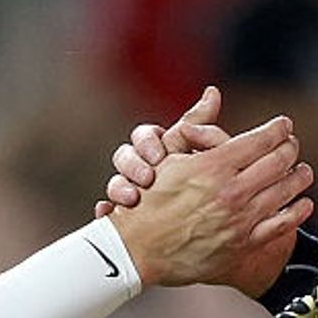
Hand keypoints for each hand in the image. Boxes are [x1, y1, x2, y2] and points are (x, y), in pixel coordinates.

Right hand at [94, 85, 229, 217]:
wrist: (202, 226)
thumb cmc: (201, 181)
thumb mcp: (200, 152)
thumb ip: (201, 125)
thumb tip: (212, 91)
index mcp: (158, 148)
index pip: (144, 135)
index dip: (147, 142)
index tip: (158, 156)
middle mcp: (142, 168)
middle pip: (124, 156)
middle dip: (132, 165)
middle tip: (147, 178)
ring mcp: (131, 192)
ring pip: (114, 183)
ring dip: (118, 188)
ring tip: (131, 199)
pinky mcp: (123, 218)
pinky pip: (107, 213)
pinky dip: (106, 213)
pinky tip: (108, 214)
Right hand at [107, 114, 312, 288]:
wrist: (138, 250)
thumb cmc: (148, 198)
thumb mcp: (168, 156)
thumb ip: (195, 125)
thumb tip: (213, 94)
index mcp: (214, 166)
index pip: (261, 140)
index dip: (277, 129)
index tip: (284, 125)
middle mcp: (231, 191)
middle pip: (278, 162)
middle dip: (290, 149)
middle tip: (293, 145)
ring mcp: (240, 220)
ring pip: (285, 192)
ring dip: (299, 177)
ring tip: (304, 171)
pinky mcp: (243, 244)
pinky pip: (281, 225)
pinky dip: (297, 211)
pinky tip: (304, 203)